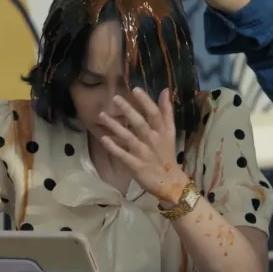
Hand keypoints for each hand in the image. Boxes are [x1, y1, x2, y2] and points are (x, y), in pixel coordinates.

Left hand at [98, 88, 188, 205]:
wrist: (170, 182)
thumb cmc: (167, 153)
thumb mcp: (170, 131)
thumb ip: (166, 112)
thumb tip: (165, 90)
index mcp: (162, 132)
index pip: (155, 114)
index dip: (145, 101)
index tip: (135, 89)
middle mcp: (153, 141)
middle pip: (140, 124)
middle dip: (128, 110)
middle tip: (115, 98)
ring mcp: (144, 154)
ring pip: (128, 138)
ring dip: (115, 126)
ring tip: (102, 115)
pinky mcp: (136, 166)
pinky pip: (123, 155)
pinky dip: (113, 147)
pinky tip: (104, 138)